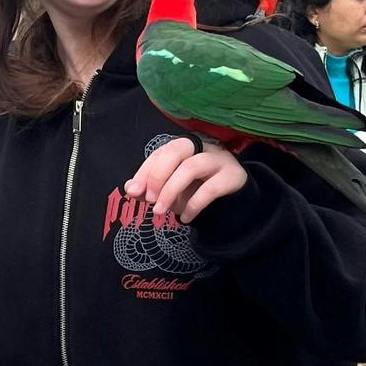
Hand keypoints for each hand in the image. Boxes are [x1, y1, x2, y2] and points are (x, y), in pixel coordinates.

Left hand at [124, 137, 246, 222]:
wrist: (236, 202)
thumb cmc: (198, 191)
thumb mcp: (172, 191)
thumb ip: (150, 188)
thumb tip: (130, 188)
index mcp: (186, 147)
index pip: (162, 151)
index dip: (145, 170)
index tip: (134, 191)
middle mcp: (203, 147)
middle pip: (178, 149)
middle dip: (158, 174)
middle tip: (148, 199)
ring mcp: (221, 160)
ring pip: (192, 166)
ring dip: (171, 190)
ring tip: (160, 211)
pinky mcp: (234, 176)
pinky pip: (211, 188)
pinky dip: (193, 205)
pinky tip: (186, 219)